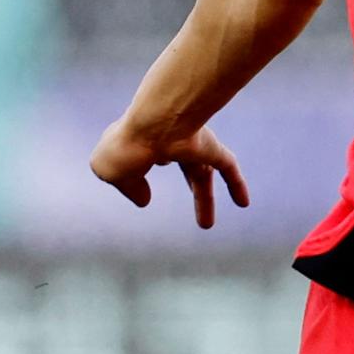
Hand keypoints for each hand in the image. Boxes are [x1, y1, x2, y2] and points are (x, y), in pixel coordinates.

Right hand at [91, 117, 249, 228]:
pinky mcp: (211, 147)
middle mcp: (168, 141)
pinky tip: (243, 203)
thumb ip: (128, 187)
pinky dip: (236, 183)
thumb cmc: (126, 148)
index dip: (138, 178)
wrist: (154, 127)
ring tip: (206, 226)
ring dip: (204, 200)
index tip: (143, 195)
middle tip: (189, 212)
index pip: (142, 160)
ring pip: (202, 174)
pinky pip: (228, 166)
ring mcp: (191, 143)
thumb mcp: (110, 172)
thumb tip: (144, 200)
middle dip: (189, 191)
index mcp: (140, 142)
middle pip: (183, 169)